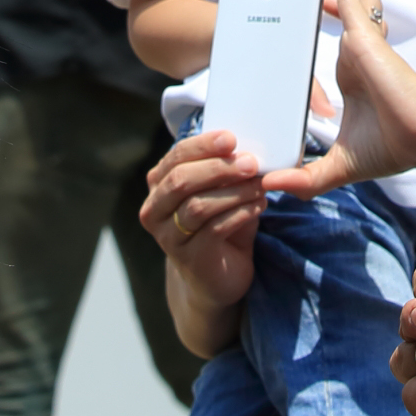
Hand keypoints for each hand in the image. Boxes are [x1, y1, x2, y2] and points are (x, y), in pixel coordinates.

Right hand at [141, 129, 265, 313]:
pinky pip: (214, 230)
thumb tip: (245, 148)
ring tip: (260, 186)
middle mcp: (154, 210)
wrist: (217, 278)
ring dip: (234, 192)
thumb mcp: (217, 192)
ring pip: (198, 206)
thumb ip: (223, 171)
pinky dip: (240, 214)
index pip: (176, 157)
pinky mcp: (190, 259)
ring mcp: (168, 238)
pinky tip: (259, 206)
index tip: (231, 138)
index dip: (203, 145)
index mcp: (158, 185)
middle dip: (218, 167)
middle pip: (181, 180)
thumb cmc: (218, 225)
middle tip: (251, 163)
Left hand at [270, 0, 415, 198]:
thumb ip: (306, 177)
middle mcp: (360, 45)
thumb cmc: (392, 148)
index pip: (340, 23)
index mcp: (355, 65)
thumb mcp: (338, 164)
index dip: (320, 5)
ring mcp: (364, 37)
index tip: (298, 1)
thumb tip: (270, 185)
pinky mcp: (365, 35)